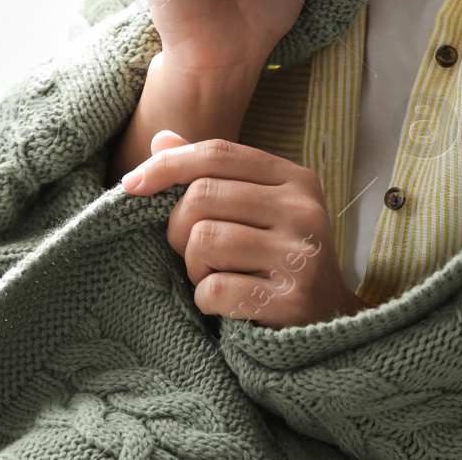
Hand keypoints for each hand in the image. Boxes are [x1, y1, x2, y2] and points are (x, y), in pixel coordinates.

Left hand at [120, 130, 372, 328]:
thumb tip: (161, 139)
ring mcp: (301, 255)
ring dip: (195, 267)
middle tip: (196, 253)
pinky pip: (215, 289)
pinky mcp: (291, 299)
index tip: (131, 184)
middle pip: (202, 195)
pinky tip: (228, 304)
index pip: (217, 153)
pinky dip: (207, 300)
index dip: (167, 165)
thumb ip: (211, 174)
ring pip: (203, 241)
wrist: (329, 323)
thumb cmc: (279, 259)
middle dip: (179, 229)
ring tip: (218, 277)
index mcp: (295, 179)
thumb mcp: (257, 209)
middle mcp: (303, 210)